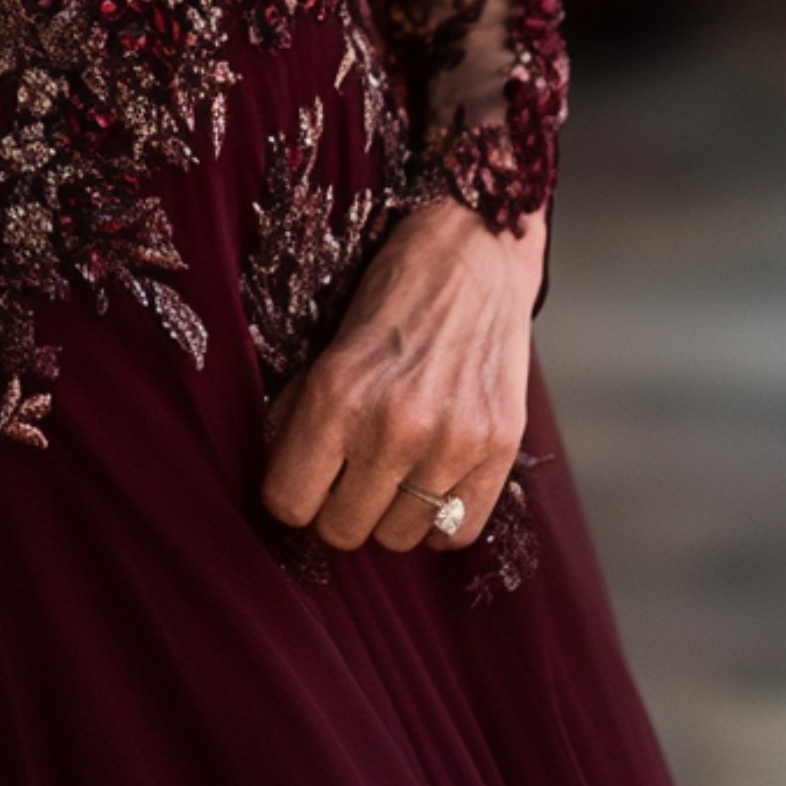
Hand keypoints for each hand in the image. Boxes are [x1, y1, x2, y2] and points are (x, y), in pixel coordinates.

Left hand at [260, 198, 543, 553]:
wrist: (474, 246)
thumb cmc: (393, 288)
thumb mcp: (327, 342)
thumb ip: (303, 411)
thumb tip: (285, 471)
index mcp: (336, 394)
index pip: (289, 504)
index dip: (290, 492)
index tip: (302, 475)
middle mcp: (393, 427)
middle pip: (342, 530)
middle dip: (336, 506)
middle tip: (347, 472)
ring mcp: (452, 443)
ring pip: (397, 538)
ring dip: (389, 511)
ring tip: (394, 468)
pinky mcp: (499, 449)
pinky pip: (457, 532)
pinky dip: (441, 518)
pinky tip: (433, 479)